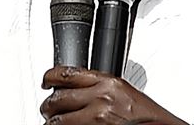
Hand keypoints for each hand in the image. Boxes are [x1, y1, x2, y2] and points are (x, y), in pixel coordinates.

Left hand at [40, 67, 187, 124]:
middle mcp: (100, 99)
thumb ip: (101, 87)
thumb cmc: (148, 117)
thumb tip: (78, 90)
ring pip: (59, 121)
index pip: (66, 73)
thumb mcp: (123, 92)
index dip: (50, 76)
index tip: (45, 80)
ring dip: (53, 123)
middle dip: (48, 106)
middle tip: (46, 109)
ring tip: (53, 123)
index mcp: (107, 82)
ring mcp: (97, 119)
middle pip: (58, 99)